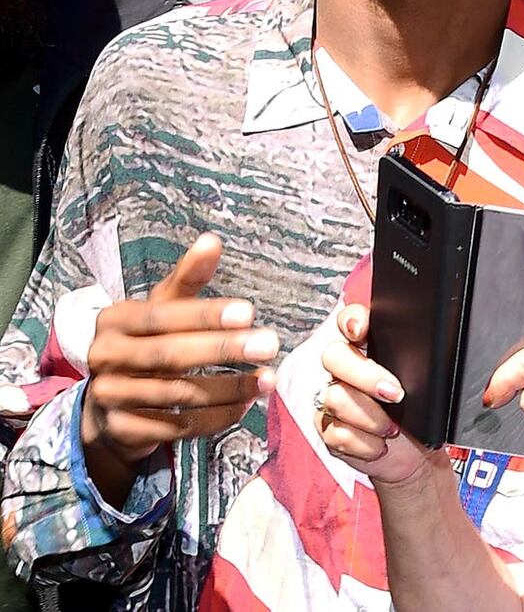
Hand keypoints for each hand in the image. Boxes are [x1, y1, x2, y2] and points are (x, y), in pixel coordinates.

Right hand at [82, 233, 277, 496]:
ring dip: (229, 388)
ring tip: (268, 378)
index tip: (249, 312)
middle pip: (170, 356)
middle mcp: (105, 357)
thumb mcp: (161, 307)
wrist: (108, 405)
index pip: (162, 315)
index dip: (205, 314)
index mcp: (114, 320)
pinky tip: (244, 405)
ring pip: (178, 396)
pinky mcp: (123, 432)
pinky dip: (215, 418)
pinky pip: (178, 428)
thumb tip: (212, 241)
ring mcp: (111, 398)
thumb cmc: (144, 343)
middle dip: (223, 349)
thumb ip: (187, 278)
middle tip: (269, 343)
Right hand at [315, 304, 431, 485]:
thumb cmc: (420, 414)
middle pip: (334, 356)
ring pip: (335, 398)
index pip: (350, 320)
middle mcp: (345, 369)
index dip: (351, 320)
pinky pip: (335, 433)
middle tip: (395, 394)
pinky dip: (363, 444)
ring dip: (369, 418)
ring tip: (392, 429)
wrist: (416, 454)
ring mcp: (333, 398)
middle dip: (365, 376)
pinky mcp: (328, 429)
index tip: (361, 331)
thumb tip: (432, 350)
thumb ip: (416, 362)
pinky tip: (379, 446)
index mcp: (367, 348)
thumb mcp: (425, 384)